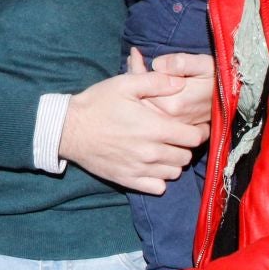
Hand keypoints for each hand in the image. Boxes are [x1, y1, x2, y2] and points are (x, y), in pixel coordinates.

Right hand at [58, 53, 207, 193]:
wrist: (69, 129)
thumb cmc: (98, 104)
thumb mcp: (124, 84)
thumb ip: (156, 82)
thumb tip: (181, 83)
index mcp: (154, 127)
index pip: (193, 138)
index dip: (199, 131)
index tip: (195, 126)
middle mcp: (150, 152)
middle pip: (186, 156)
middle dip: (185, 146)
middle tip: (177, 137)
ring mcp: (139, 168)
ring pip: (174, 172)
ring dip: (174, 162)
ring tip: (165, 150)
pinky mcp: (128, 179)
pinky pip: (158, 187)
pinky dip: (160, 179)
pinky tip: (152, 166)